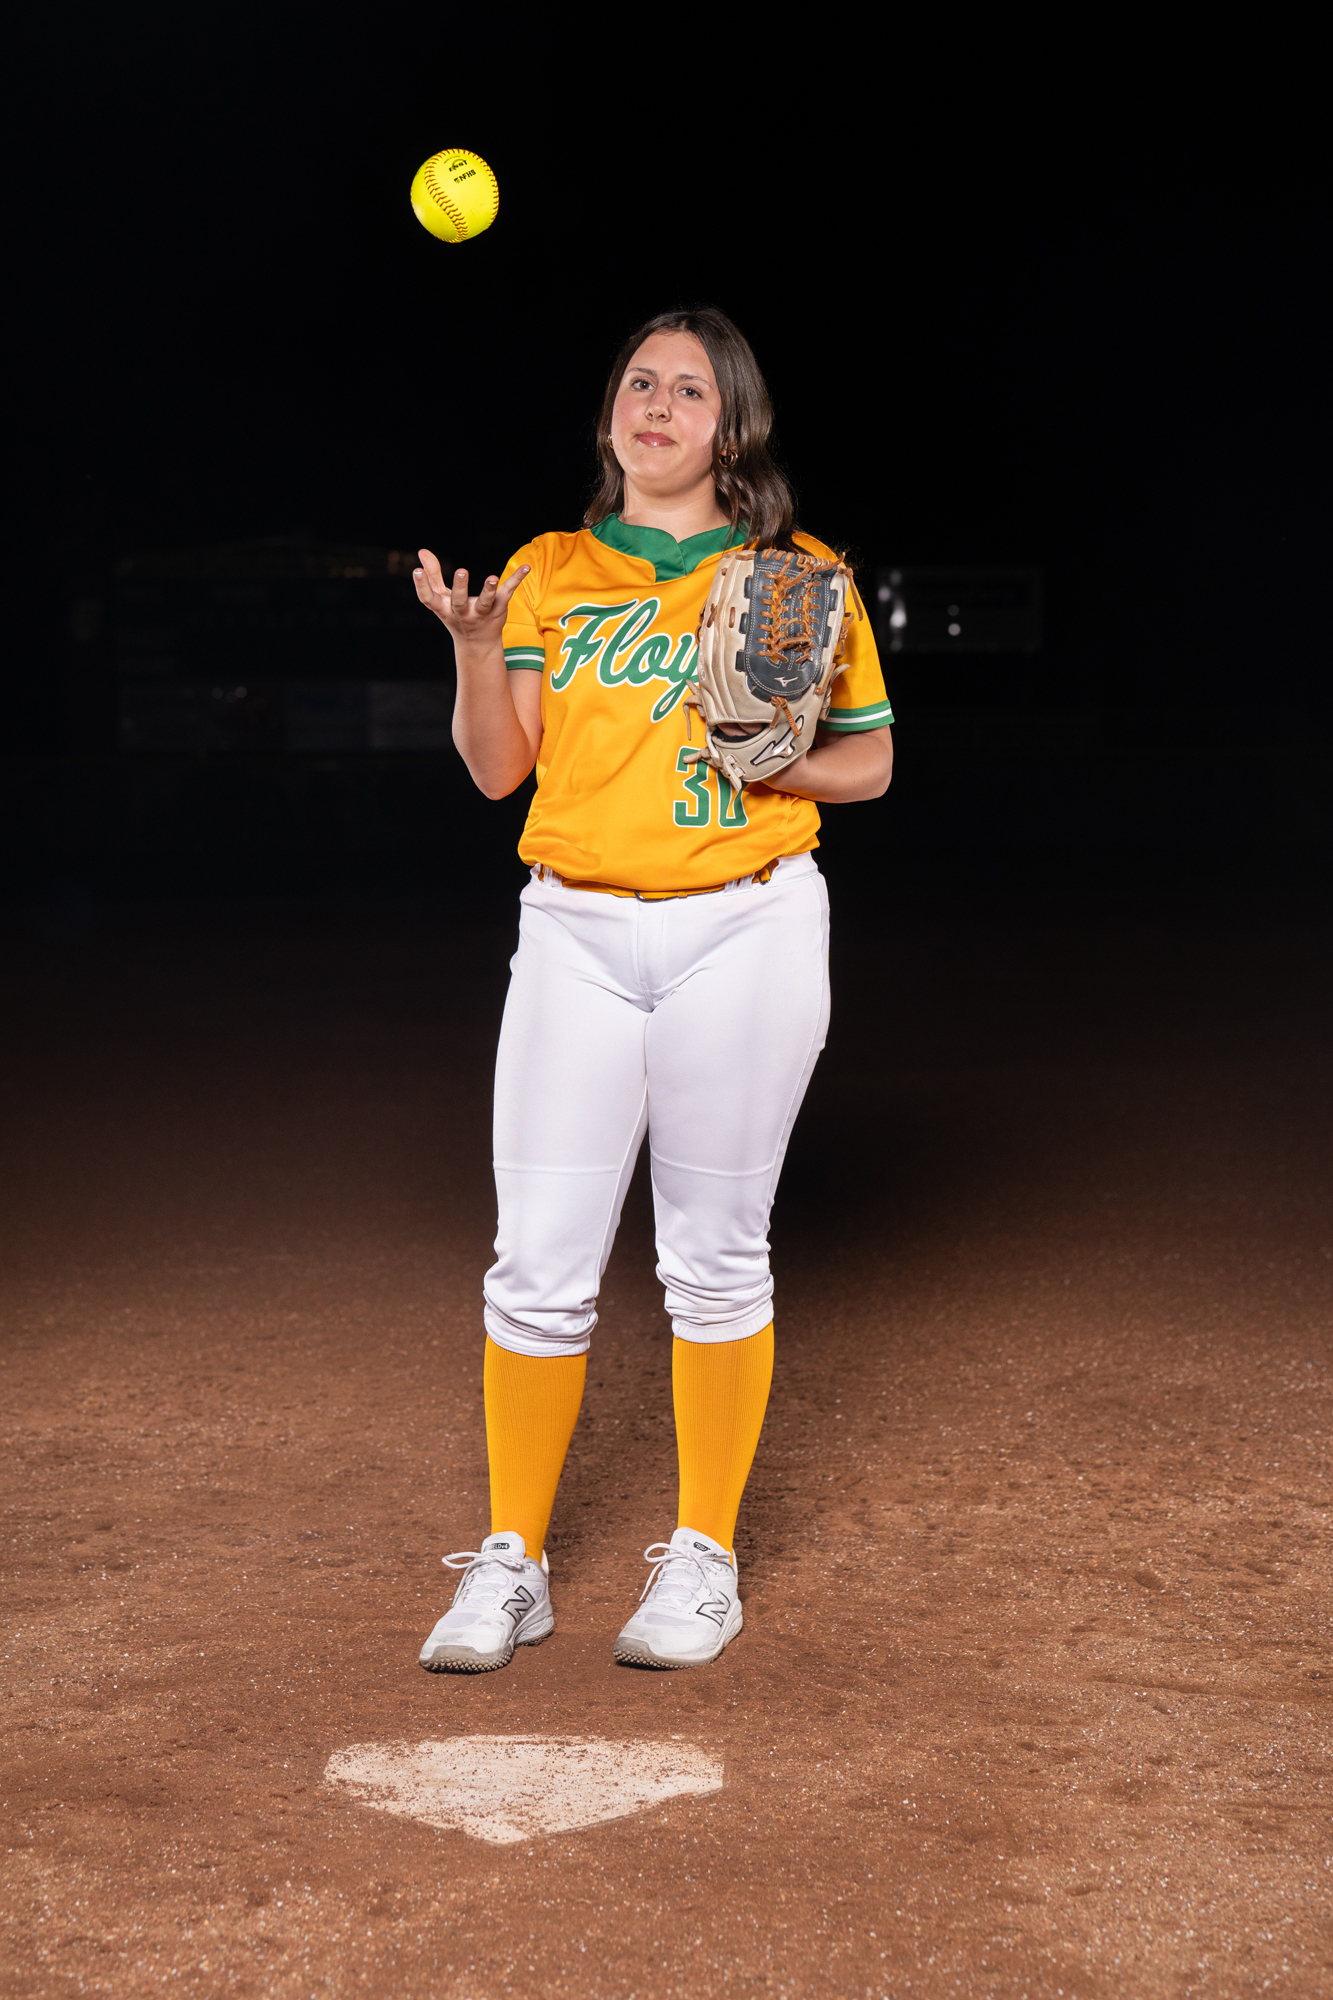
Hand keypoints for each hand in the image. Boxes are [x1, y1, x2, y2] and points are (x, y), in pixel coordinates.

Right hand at [413, 549, 528, 648]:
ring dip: (488, 590)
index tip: (416, 571)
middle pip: (460, 602)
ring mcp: (481, 614)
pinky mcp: (498, 609)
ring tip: (492, 577)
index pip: (429, 599)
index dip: (421, 586)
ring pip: (485, 603)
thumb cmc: (455, 615)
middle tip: (461, 571)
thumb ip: (432, 574)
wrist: (477, 644)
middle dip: (460, 588)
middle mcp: (462, 614)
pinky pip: (507, 593)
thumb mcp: (441, 598)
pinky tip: (526, 567)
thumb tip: (422, 551)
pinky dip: (516, 580)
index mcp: (444, 609)